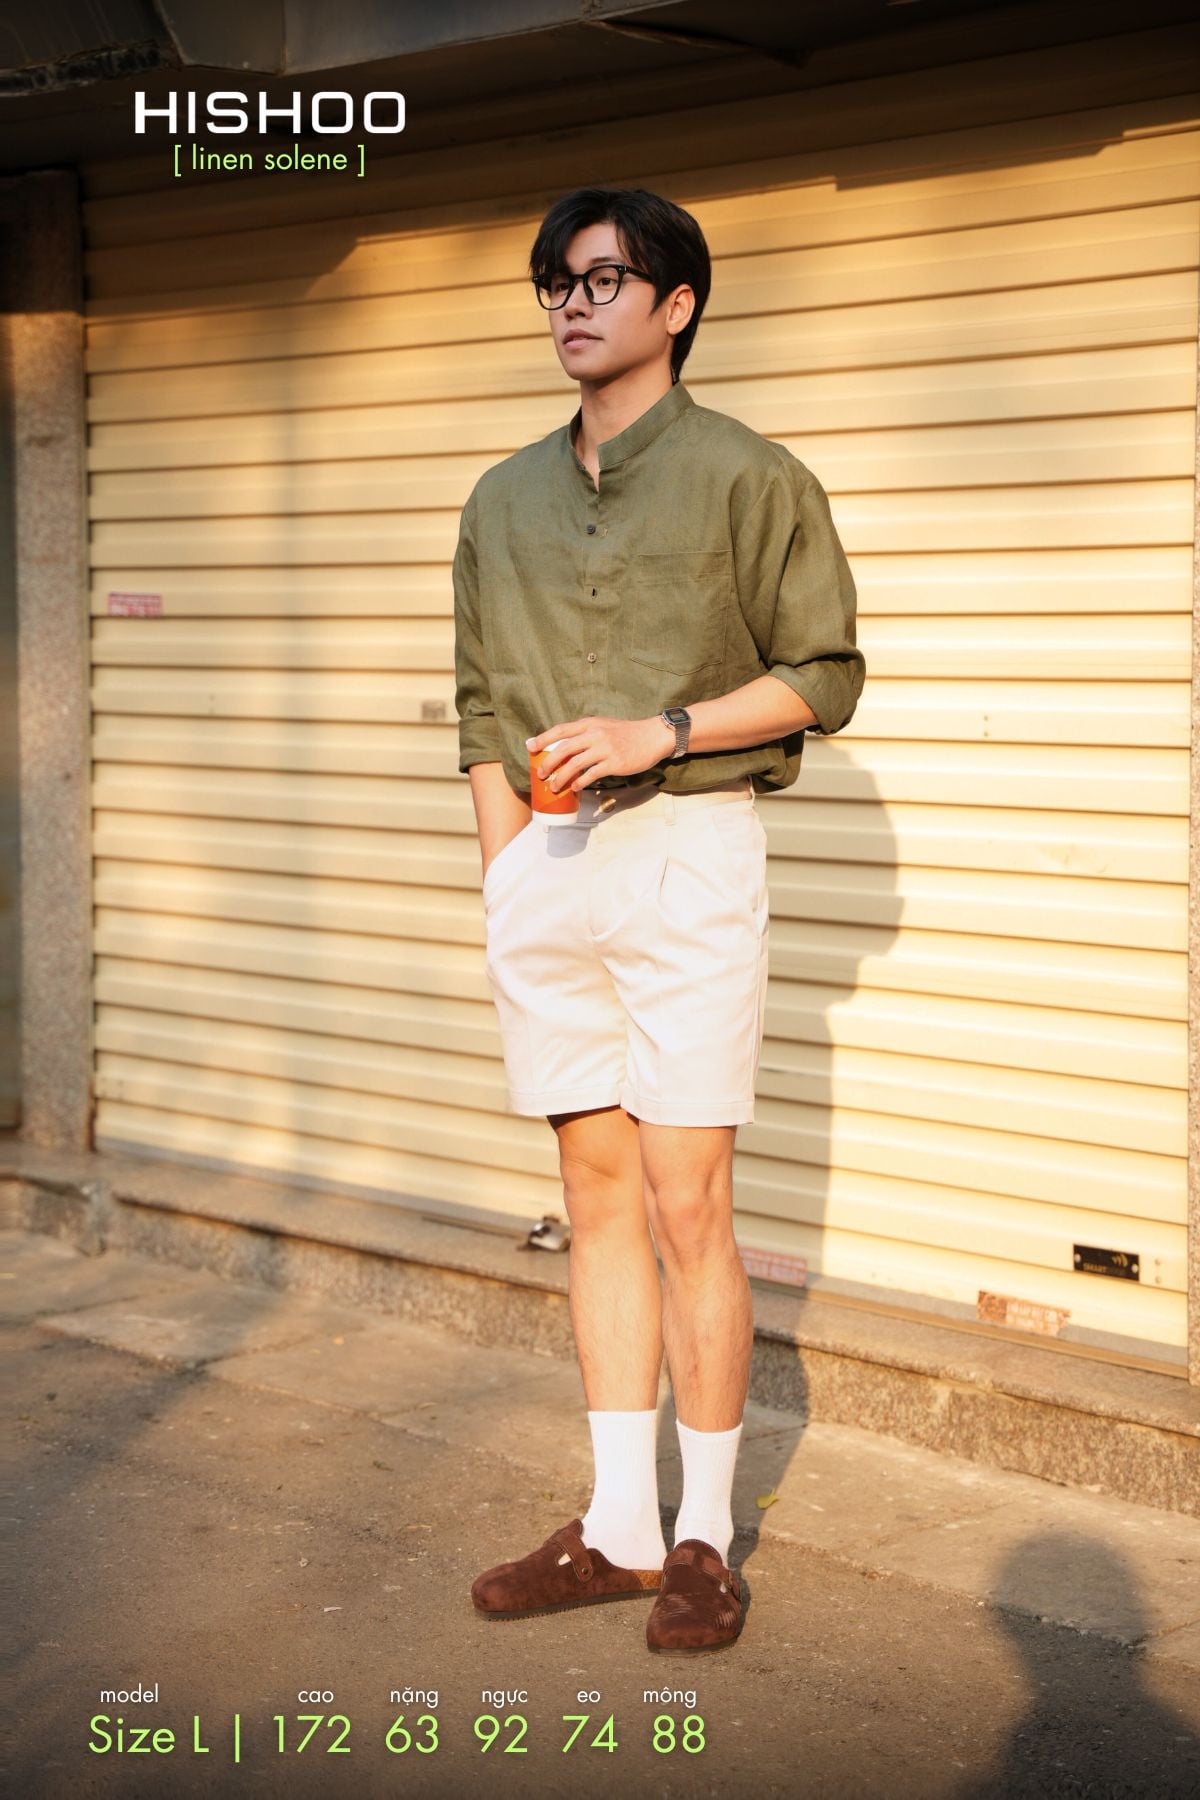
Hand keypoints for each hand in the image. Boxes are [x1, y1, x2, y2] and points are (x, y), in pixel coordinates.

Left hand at [527, 716, 675, 791]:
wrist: (652, 737)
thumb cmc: (627, 734)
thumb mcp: (604, 726)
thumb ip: (586, 734)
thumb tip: (566, 749)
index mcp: (590, 724)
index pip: (561, 730)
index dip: (544, 738)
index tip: (530, 746)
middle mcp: (595, 734)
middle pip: (564, 748)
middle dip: (548, 763)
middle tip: (540, 774)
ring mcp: (605, 748)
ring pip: (574, 764)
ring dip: (561, 777)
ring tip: (554, 786)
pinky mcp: (614, 763)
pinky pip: (591, 774)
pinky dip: (580, 782)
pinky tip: (574, 788)